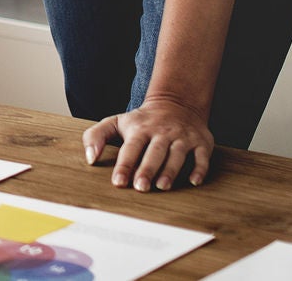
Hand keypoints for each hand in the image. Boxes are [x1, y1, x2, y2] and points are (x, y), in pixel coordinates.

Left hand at [84, 94, 215, 190]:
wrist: (177, 103)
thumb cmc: (142, 121)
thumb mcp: (116, 122)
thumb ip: (96, 136)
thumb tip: (89, 159)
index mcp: (140, 129)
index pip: (130, 148)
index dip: (124, 165)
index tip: (118, 182)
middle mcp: (162, 133)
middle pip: (154, 152)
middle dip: (147, 169)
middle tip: (141, 187)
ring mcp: (182, 137)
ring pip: (177, 154)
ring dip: (170, 170)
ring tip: (162, 186)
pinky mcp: (200, 142)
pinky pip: (202, 156)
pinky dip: (200, 169)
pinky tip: (194, 181)